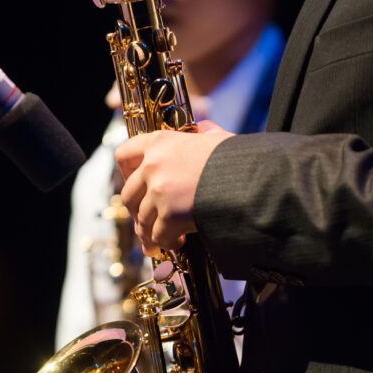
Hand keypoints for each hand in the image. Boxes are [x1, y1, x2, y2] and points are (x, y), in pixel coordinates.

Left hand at [116, 120, 232, 253]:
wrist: (249, 179)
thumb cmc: (236, 158)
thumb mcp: (217, 138)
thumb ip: (205, 133)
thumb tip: (204, 128)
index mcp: (159, 143)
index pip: (124, 154)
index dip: (125, 172)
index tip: (132, 182)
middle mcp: (153, 166)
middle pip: (129, 194)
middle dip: (136, 211)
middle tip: (144, 221)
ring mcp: (159, 192)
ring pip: (142, 220)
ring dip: (149, 233)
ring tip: (157, 241)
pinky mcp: (170, 216)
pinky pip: (159, 236)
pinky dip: (166, 243)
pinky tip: (177, 244)